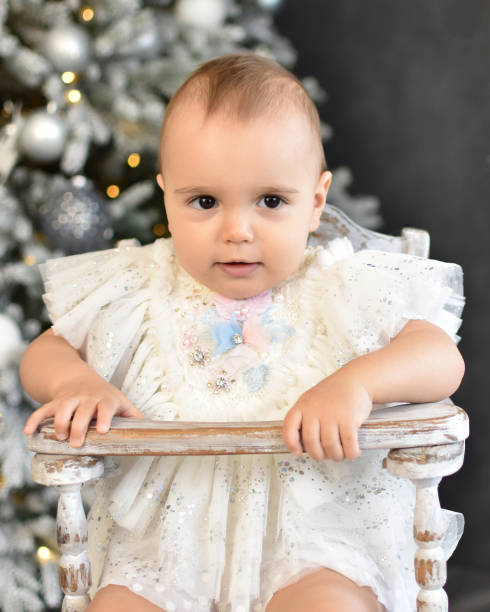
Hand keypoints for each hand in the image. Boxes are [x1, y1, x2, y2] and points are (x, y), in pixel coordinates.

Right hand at [23, 373, 142, 447]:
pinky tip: (29, 432)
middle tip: (76, 443)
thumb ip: (134, 417)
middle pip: (82, 410)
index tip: (102, 430)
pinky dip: (34, 420)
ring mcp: (70, 399)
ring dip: (60, 423)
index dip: (104, 417)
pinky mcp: (55, 402)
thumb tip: (150, 434)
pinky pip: (43, 410)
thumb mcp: (121, 403)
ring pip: (62, 409)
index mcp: (106, 400)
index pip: (106, 407)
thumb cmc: (105, 397)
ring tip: (61, 438)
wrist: (80, 379)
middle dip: (78, 426)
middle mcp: (87, 398)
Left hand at [283, 371, 371, 461]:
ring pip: (330, 446)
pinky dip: (351, 453)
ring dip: (336, 456)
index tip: (298, 452)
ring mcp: (332, 415)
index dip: (291, 443)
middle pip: (311, 442)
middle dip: (318, 455)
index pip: (289, 428)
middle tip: (325, 456)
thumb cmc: (332, 393)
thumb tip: (303, 445)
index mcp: (302, 406)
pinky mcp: (349, 419)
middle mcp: (315, 410)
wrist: (355, 380)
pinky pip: (348, 444)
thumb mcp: (311, 400)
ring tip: (340, 454)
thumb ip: (305, 418)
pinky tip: (352, 452)